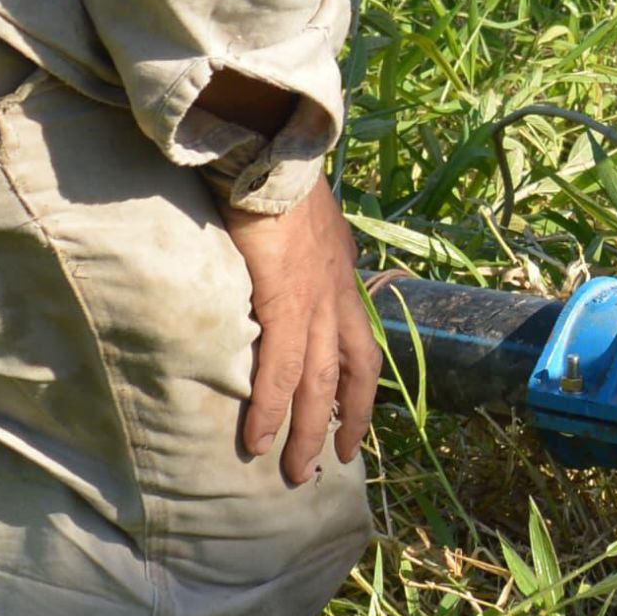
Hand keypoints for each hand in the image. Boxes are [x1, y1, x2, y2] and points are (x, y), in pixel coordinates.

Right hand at [223, 176, 379, 485]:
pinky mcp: (285, 298)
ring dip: (304, 430)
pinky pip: (279, 368)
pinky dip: (268, 407)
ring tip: (292, 471)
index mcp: (342, 273)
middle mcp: (338, 292)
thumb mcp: (304, 214)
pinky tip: (255, 439)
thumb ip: (304, 243)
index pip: (360, 341)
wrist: (270, 144)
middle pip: (349, 373)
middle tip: (328, 463)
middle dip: (341, 422)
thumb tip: (290, 255)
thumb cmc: (275, 171)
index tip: (352, 422)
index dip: (359, 387)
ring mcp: (315, 298)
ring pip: (317, 382)